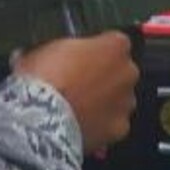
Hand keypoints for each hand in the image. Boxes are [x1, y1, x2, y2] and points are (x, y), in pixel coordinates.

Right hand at [14, 32, 139, 154]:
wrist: (41, 119)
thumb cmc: (43, 79)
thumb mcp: (44, 49)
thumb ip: (58, 51)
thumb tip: (43, 56)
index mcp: (115, 45)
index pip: (113, 42)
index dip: (95, 51)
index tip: (80, 58)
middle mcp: (128, 72)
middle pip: (120, 72)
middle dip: (103, 77)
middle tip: (77, 84)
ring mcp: (126, 102)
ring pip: (119, 100)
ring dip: (103, 102)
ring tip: (77, 108)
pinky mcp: (120, 128)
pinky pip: (112, 124)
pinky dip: (101, 125)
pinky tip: (81, 125)